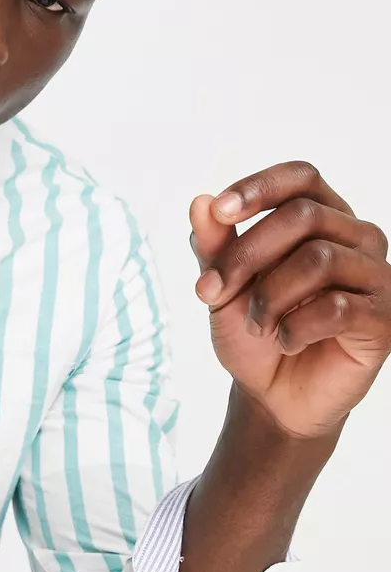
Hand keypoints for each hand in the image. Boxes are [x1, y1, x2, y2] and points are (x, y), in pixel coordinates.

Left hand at [189, 160, 390, 439]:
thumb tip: (199, 203)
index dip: (260, 187)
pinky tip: (286, 342)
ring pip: (318, 259)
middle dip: (246, 255)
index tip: (219, 211)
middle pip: (302, 217)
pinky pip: (337, 308)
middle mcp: (358, 238)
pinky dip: (295, 328)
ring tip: (258, 325)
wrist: (271, 394)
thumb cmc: (254, 332)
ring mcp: (376, 277)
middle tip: (215, 292)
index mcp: (324, 217)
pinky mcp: (385, 319)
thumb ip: (213, 245)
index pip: (301, 177)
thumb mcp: (222, 286)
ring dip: (270, 297)